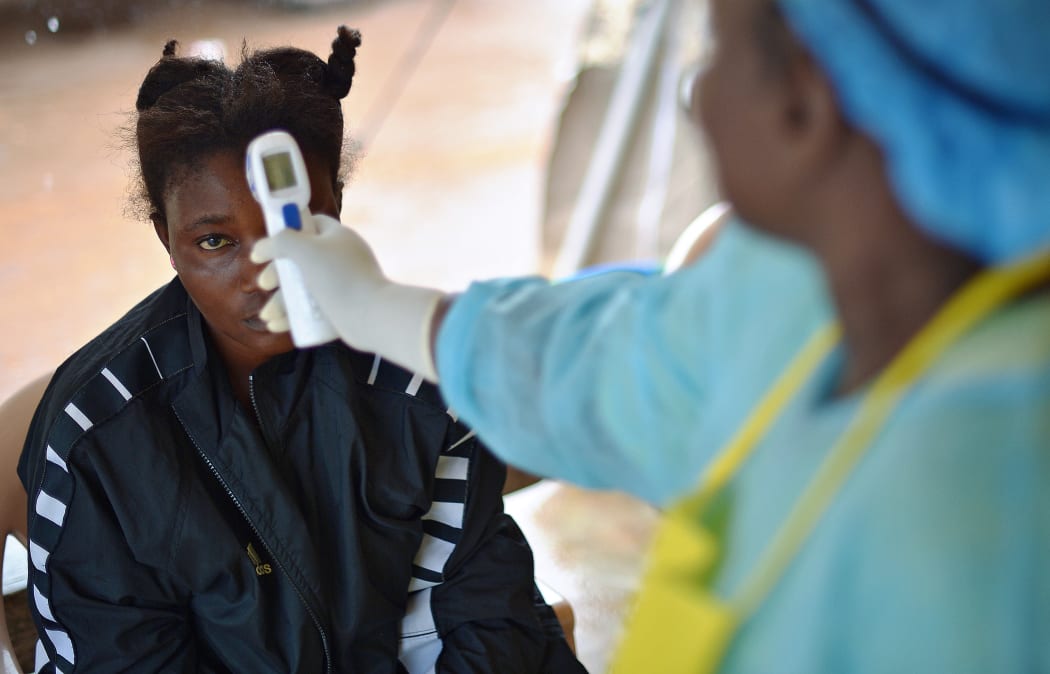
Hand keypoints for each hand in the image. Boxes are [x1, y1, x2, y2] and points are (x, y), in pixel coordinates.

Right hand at [251, 214, 444, 379]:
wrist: (372, 316)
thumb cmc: (338, 277)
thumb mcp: (305, 250)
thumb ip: (281, 241)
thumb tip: (263, 248)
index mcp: (338, 237)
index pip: (310, 223)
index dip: (286, 231)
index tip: (267, 247)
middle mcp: (341, 258)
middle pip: (301, 259)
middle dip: (278, 273)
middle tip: (264, 284)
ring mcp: (343, 283)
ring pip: (304, 288)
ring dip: (281, 301)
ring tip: (267, 316)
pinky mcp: (343, 307)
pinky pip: (313, 308)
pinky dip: (295, 315)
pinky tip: (277, 325)